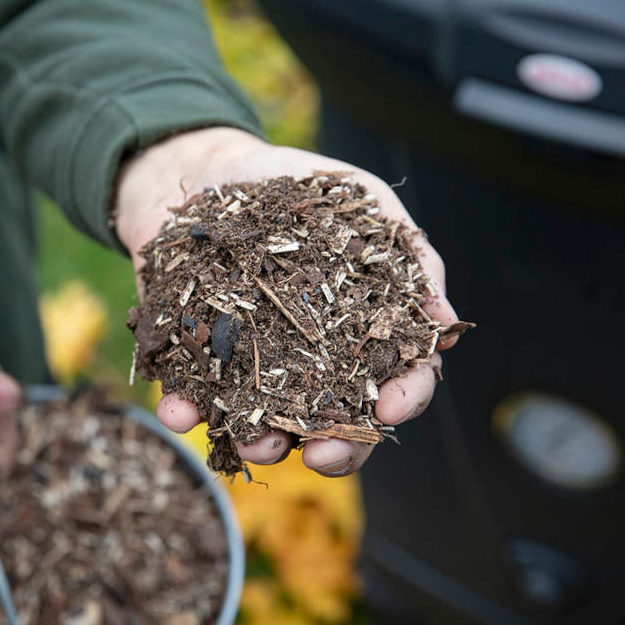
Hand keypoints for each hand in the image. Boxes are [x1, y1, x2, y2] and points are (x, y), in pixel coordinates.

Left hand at [114, 127, 459, 476]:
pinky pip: (189, 395)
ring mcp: (250, 367)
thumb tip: (446, 323)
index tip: (390, 407)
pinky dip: (183, 409)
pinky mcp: (195, 360)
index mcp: (358, 334)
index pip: (397, 379)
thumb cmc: (293, 185)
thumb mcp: (360, 201)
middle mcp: (308, 364)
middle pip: (334, 424)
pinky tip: (178, 412)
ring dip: (261, 444)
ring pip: (263, 426)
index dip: (403, 399)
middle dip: (334, 451)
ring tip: (253, 445)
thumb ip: (408, 257)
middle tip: (321, 456)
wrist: (204, 167)